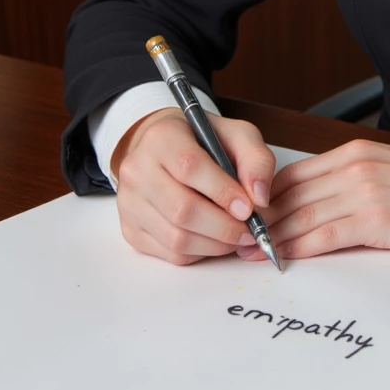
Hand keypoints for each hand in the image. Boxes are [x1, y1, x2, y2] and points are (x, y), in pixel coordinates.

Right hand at [110, 107, 277, 265]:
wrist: (167, 152)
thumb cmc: (205, 143)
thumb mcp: (237, 136)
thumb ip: (256, 160)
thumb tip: (260, 198)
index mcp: (162, 138)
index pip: (189, 168)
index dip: (223, 192)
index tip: (249, 208)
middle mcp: (137, 170)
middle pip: (181, 210)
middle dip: (224, 227)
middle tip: (250, 231)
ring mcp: (129, 202)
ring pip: (176, 237)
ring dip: (215, 244)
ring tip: (237, 236)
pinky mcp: (131, 229)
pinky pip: (170, 253)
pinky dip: (200, 252)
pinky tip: (214, 239)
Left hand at [236, 138, 389, 260]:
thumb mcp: (388, 171)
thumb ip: (353, 181)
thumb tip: (322, 204)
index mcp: (352, 153)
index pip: (293, 175)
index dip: (263, 197)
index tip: (243, 214)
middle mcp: (351, 167)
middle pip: (289, 195)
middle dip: (256, 219)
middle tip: (230, 237)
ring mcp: (362, 192)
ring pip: (300, 216)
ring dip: (268, 237)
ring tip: (245, 252)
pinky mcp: (375, 219)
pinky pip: (324, 236)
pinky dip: (296, 249)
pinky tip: (280, 259)